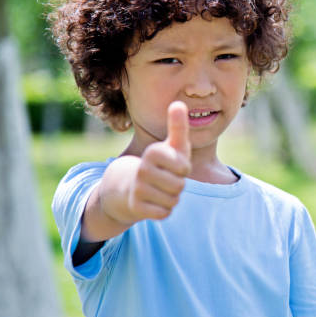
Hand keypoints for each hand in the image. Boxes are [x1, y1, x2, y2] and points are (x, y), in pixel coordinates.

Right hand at [101, 101, 191, 224]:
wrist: (131, 185)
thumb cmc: (161, 164)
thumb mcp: (172, 145)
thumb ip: (178, 126)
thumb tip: (179, 103)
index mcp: (154, 152)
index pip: (184, 168)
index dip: (184, 169)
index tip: (174, 165)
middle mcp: (143, 169)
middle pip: (180, 186)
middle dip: (178, 184)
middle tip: (167, 179)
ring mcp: (137, 188)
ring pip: (172, 200)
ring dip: (172, 197)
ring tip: (161, 189)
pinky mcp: (135, 207)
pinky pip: (164, 213)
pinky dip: (164, 209)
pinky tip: (155, 201)